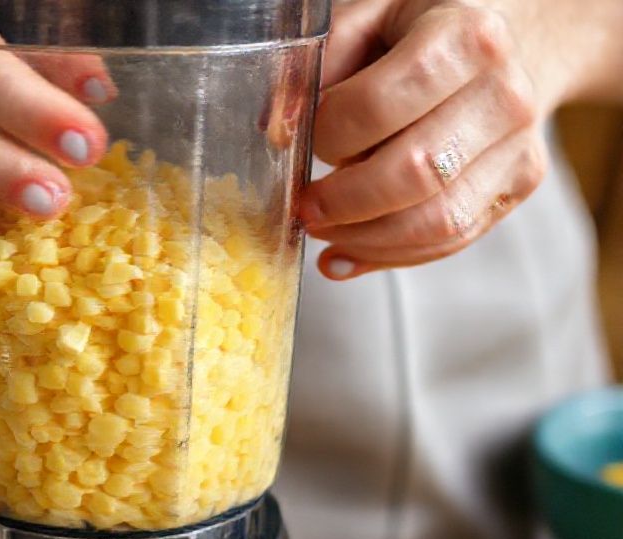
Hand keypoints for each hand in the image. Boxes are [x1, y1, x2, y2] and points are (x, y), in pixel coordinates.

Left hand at [302, 0, 557, 279]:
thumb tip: (276, 127)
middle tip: (304, 207)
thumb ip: (319, 63)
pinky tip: (348, 254)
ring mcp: (519, 144)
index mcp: (464, 37)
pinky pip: (453, 238)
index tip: (303, 141)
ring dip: (366, 240)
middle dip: (343, 202)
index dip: (329, 134)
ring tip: (322, 233)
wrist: (517, 34)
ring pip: (439, 220)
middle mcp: (503, 93)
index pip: (379, 104)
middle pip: (414, 173)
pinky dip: (392, 255)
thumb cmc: (429, 25)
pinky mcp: (520, 183)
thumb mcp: (371, 15)